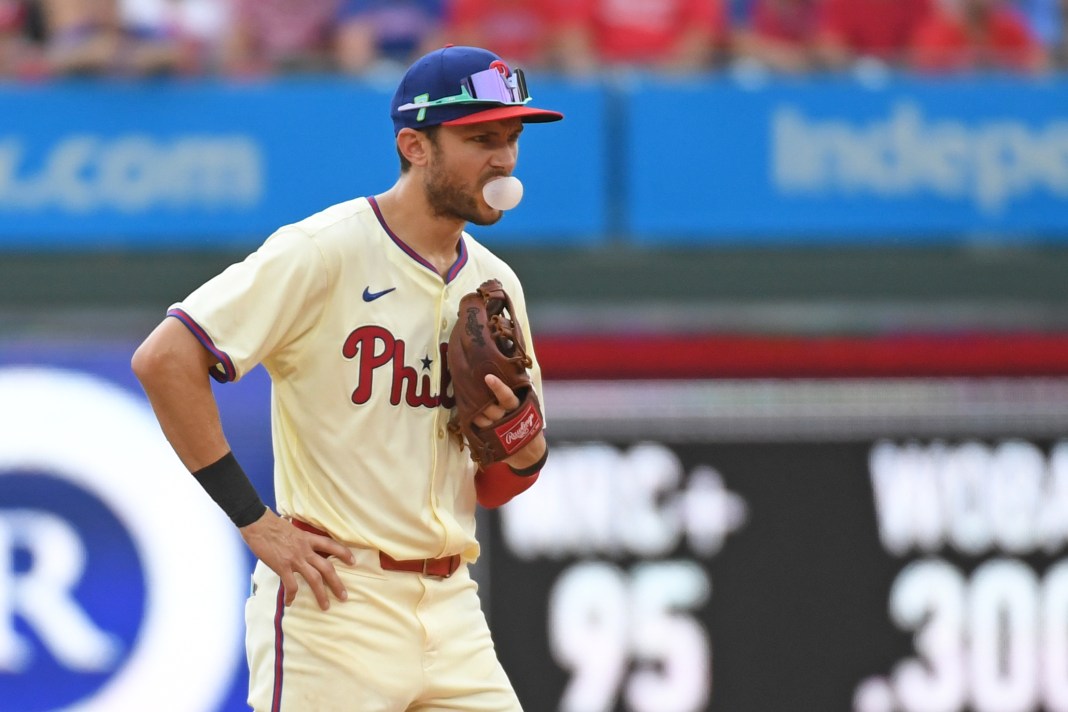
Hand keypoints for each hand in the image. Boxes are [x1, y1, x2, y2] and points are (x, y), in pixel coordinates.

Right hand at [239, 509, 355, 610]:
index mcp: (308, 539)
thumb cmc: (272, 525)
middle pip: (327, 567)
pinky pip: (291, 585)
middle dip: (337, 583)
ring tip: (326, 606)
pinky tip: (290, 602)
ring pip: (314, 579)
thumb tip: (303, 548)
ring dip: (321, 594)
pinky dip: (292, 595)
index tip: (353, 561)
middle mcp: (305, 550)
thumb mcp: (293, 530)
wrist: (258, 524)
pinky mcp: (282, 566)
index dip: (344, 553)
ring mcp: (295, 559)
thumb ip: (301, 540)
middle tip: (344, 596)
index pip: (331, 545)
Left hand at [474, 374, 545, 470]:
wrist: (528, 450)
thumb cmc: (527, 419)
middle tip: (471, 387)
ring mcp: (496, 431)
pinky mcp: (489, 439)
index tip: (488, 377)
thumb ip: (521, 387)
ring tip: (466, 396)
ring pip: (480, 420)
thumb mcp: (529, 403)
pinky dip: (469, 420)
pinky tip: (465, 410)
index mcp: (518, 408)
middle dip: (480, 401)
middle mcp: (506, 420)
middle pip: (490, 410)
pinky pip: (476, 429)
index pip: (507, 397)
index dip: (498, 388)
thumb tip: (512, 364)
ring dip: (472, 410)